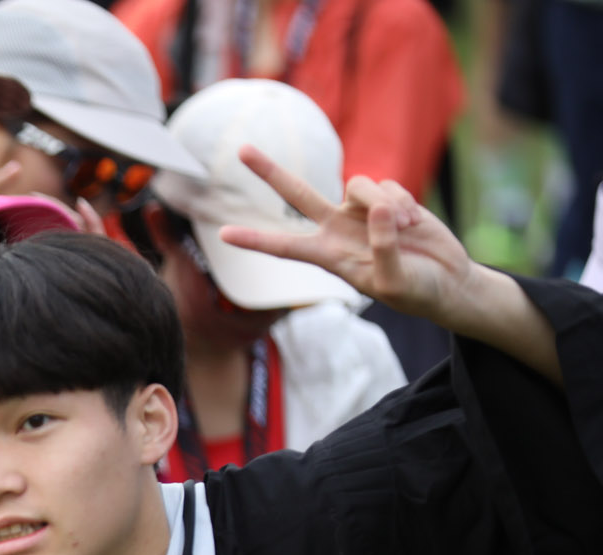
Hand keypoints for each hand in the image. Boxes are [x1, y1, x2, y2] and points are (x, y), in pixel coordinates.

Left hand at [218, 145, 474, 324]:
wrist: (446, 280)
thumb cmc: (414, 291)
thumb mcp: (393, 281)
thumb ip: (382, 248)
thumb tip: (376, 209)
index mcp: (327, 255)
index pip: (284, 247)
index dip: (255, 240)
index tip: (222, 235)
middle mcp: (336, 228)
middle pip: (298, 194)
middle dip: (270, 172)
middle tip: (242, 150)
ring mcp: (360, 211)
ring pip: (358, 184)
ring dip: (384, 204)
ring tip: (403, 230)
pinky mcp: (388, 197)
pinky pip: (387, 186)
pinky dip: (402, 203)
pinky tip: (412, 223)